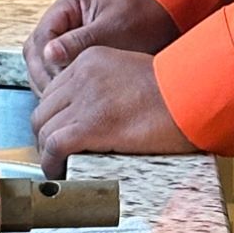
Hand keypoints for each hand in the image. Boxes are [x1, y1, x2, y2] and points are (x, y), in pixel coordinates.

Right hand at [22, 0, 178, 93]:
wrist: (168, 17)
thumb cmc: (145, 18)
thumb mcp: (113, 30)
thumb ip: (80, 42)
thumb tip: (48, 55)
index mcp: (71, 1)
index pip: (43, 35)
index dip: (46, 62)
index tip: (58, 84)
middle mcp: (65, 13)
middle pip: (37, 47)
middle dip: (43, 74)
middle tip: (54, 99)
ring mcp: (69, 29)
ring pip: (43, 59)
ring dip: (48, 80)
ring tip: (61, 103)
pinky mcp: (77, 45)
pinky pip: (58, 65)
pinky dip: (60, 80)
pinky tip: (70, 98)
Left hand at [30, 45, 197, 178]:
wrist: (189, 94)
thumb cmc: (174, 88)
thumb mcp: (132, 72)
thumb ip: (108, 85)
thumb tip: (99, 112)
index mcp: (91, 59)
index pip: (55, 89)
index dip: (55, 114)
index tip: (61, 129)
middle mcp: (81, 75)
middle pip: (44, 107)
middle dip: (47, 131)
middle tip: (57, 150)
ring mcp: (83, 99)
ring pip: (44, 127)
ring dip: (47, 150)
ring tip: (59, 165)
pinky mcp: (89, 126)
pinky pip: (54, 146)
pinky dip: (51, 163)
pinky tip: (58, 173)